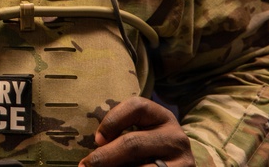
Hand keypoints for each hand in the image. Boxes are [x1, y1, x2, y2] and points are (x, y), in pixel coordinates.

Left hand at [78, 96, 194, 166]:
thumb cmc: (149, 148)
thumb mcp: (141, 134)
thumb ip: (121, 134)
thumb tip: (93, 152)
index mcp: (162, 117)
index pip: (136, 106)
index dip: (112, 121)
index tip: (96, 139)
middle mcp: (176, 137)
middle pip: (133, 143)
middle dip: (104, 157)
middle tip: (85, 166)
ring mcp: (183, 161)